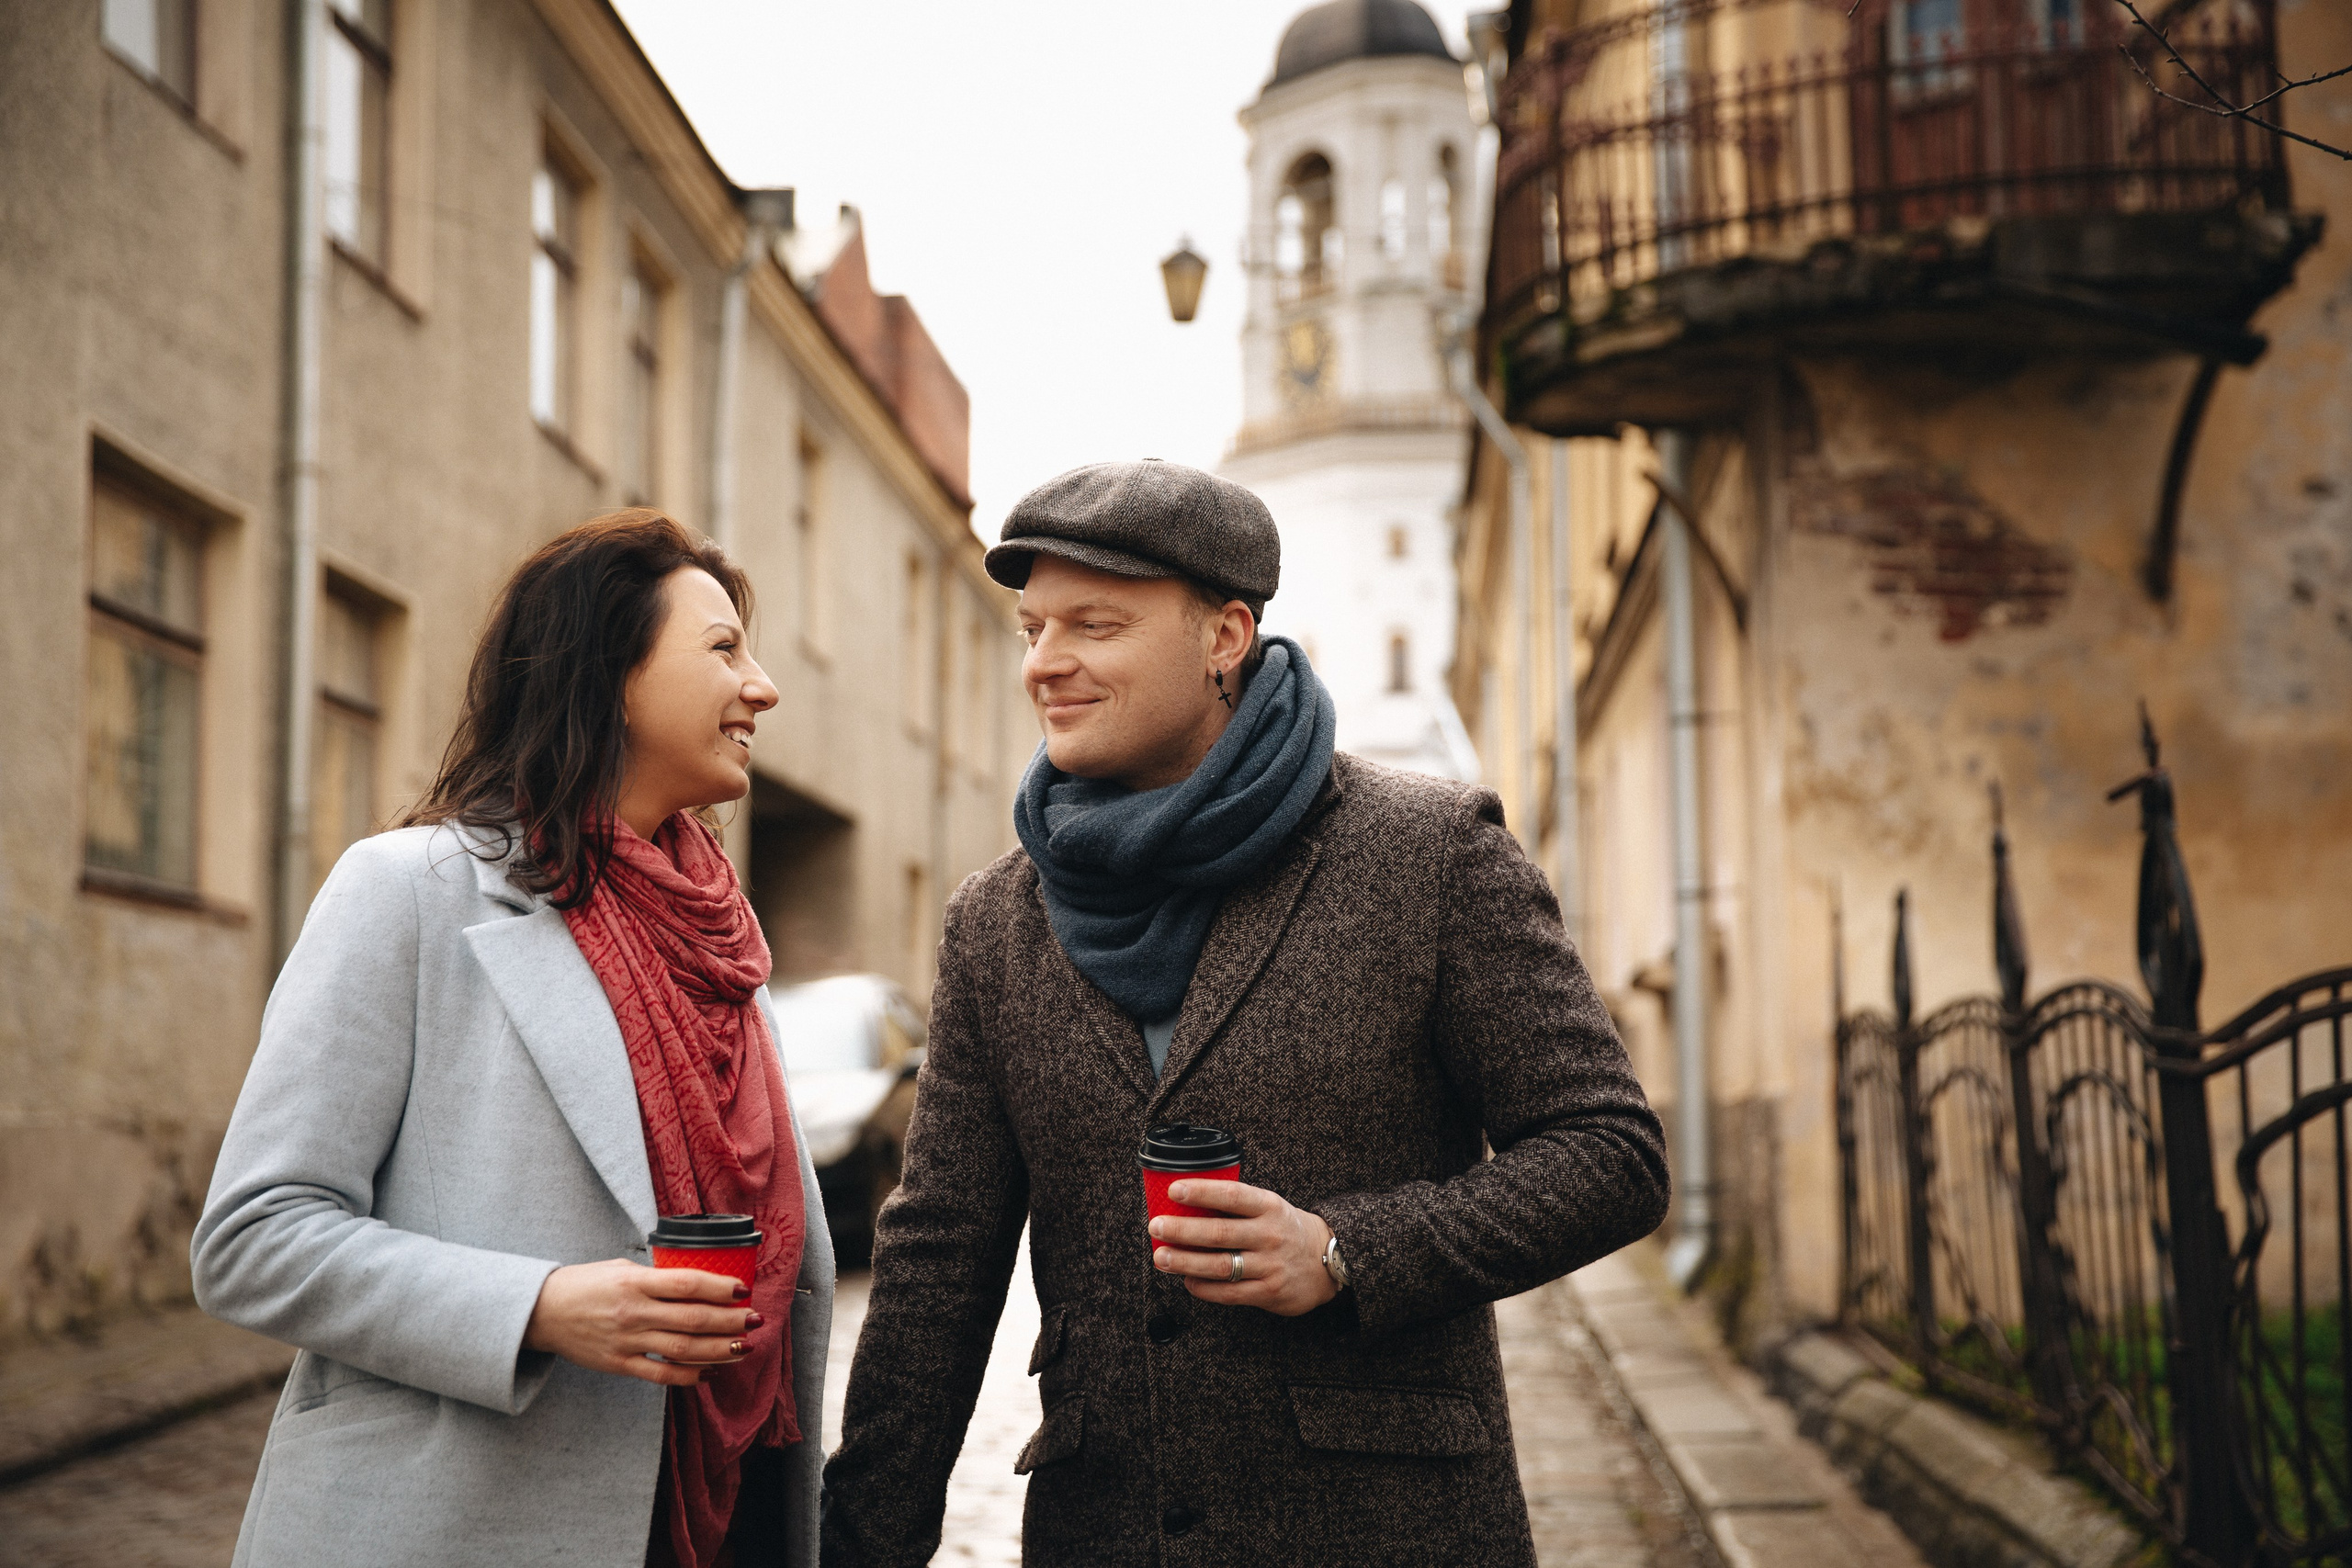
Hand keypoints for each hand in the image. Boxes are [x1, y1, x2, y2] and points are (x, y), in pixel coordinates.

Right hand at [522, 1260, 758, 1387]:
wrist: (542, 1312)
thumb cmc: (585, 1283)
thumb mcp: (621, 1267)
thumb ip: (656, 1277)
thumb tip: (696, 1283)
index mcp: (634, 1282)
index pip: (686, 1283)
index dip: (719, 1287)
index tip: (742, 1289)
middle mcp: (633, 1312)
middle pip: (692, 1319)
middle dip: (730, 1321)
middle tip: (756, 1319)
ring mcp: (626, 1341)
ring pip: (683, 1350)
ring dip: (719, 1350)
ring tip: (744, 1346)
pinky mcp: (619, 1364)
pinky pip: (661, 1375)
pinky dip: (689, 1376)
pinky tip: (710, 1372)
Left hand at [1150, 1180, 1338, 1316]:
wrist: (1329, 1261)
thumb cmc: (1288, 1229)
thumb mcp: (1270, 1207)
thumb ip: (1236, 1206)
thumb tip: (1187, 1205)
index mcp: (1269, 1206)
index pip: (1231, 1195)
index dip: (1202, 1192)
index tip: (1174, 1190)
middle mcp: (1269, 1235)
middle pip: (1219, 1233)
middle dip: (1182, 1230)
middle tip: (1156, 1227)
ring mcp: (1269, 1265)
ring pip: (1219, 1265)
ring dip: (1185, 1262)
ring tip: (1162, 1257)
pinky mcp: (1268, 1292)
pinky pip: (1228, 1293)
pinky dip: (1203, 1288)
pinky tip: (1187, 1281)